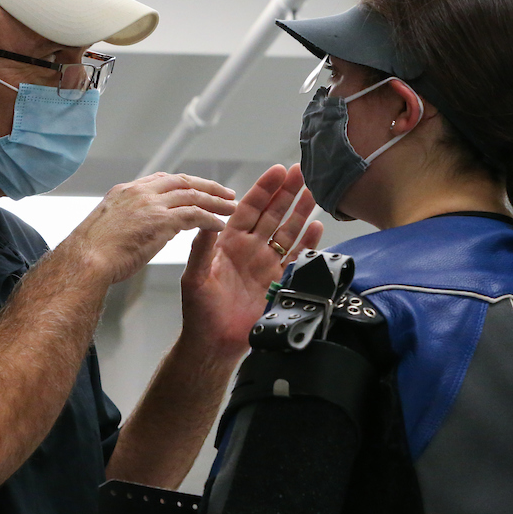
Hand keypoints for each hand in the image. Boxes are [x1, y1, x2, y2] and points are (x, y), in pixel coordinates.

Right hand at [63, 172, 236, 285]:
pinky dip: (210, 219)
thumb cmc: (91, 254)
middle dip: (207, 187)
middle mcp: (140, 192)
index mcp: (126, 190)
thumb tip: (138, 227)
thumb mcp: (108, 226)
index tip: (198, 188)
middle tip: (225, 192)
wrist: (84, 261)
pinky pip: (194, 215)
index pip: (163, 179)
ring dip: (215, 201)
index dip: (185, 184)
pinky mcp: (161, 220)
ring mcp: (151, 204)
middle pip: (183, 181)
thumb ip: (127, 220)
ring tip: (231, 207)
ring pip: (193, 196)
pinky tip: (220, 225)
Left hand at [179, 164, 324, 357]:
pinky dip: (308, 242)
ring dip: (301, 212)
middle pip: (272, 214)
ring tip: (314, 191)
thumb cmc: (199, 311)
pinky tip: (317, 227)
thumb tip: (206, 219)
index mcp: (228, 243)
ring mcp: (266, 264)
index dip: (264, 189)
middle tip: (301, 171)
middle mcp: (249, 249)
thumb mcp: (195, 276)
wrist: (215, 342)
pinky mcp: (279, 281)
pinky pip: (297, 257)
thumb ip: (202, 248)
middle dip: (287, 192)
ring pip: (287, 231)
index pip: (248, 208)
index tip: (278, 172)